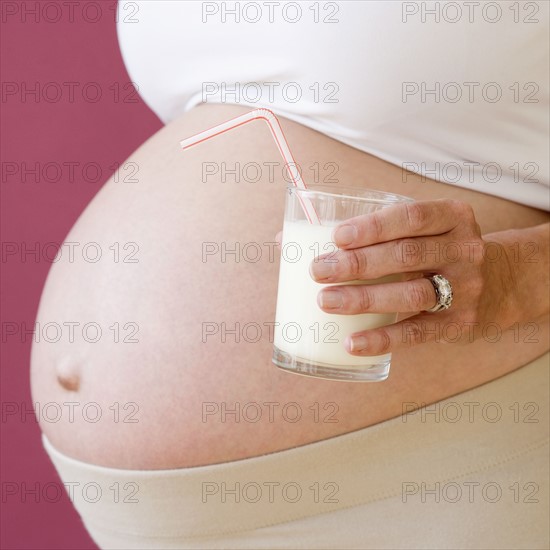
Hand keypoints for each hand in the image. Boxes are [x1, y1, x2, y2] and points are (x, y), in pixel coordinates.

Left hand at [309, 199, 527, 354]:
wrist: (496, 284)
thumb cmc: (435, 251)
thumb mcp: (420, 231)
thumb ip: (369, 231)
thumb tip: (288, 240)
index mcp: (452, 217)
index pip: (411, 217)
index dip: (373, 226)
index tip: (336, 237)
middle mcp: (464, 250)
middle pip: (407, 255)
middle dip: (358, 263)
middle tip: (318, 271)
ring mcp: (465, 288)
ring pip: (411, 293)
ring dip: (364, 299)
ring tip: (325, 301)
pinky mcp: (459, 323)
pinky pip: (418, 332)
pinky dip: (383, 338)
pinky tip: (352, 342)